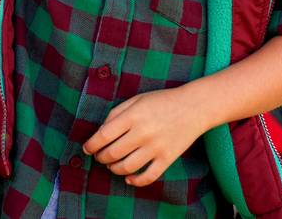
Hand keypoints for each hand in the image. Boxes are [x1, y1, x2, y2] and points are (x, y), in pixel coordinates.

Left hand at [82, 88, 213, 187]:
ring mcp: (156, 147)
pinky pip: (148, 176)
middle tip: (100, 156)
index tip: (87, 149)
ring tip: (112, 165)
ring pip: (127, 167)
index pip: (103, 136)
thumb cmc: (161, 101)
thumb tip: (100, 133)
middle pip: (112, 153)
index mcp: (133, 116)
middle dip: (101, 158)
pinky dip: (135, 181)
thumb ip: (116, 114)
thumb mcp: (136, 100)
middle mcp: (143, 133)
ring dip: (114, 169)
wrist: (194, 106)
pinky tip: (129, 178)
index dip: (91, 145)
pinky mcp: (168, 158)